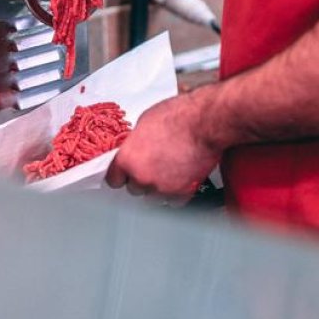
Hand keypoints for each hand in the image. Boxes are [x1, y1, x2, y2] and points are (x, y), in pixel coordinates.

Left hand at [105, 90, 221, 204]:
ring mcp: (162, 188)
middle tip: (152, 165)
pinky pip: (173, 202)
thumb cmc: (178, 117)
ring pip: (153, 198)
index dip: (120, 175)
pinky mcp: (182, 193)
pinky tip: (179, 178)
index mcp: (127, 159)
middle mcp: (142, 177)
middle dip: (141, 179)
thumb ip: (135, 143)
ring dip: (158, 188)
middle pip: (134, 189)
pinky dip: (176, 193)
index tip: (124, 174)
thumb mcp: (144, 122)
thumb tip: (134, 148)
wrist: (205, 122)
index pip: (113, 179)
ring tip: (168, 170)